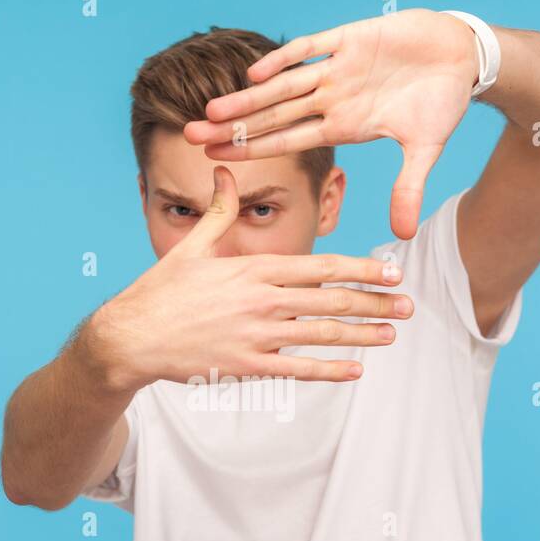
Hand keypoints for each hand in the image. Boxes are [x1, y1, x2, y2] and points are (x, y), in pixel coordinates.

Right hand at [84, 166, 412, 391]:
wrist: (131, 336)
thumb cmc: (161, 290)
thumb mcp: (192, 245)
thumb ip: (219, 210)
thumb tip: (226, 169)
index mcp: (253, 268)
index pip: (320, 267)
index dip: (362, 269)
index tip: (391, 270)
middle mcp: (261, 300)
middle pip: (331, 300)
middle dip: (375, 302)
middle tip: (408, 304)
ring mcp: (255, 335)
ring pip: (321, 334)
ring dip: (361, 334)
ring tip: (391, 334)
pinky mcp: (246, 366)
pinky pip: (297, 369)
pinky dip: (328, 370)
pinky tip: (354, 371)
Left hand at [183, 9, 478, 239]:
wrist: (463, 57)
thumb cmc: (441, 103)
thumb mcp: (423, 150)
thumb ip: (408, 189)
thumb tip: (403, 235)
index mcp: (341, 125)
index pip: (285, 141)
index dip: (250, 149)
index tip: (212, 160)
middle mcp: (331, 98)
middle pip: (271, 115)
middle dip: (232, 126)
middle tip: (188, 135)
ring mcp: (337, 69)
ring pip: (281, 87)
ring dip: (247, 99)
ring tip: (210, 111)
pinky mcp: (352, 38)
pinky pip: (311, 49)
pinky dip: (285, 60)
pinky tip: (255, 74)